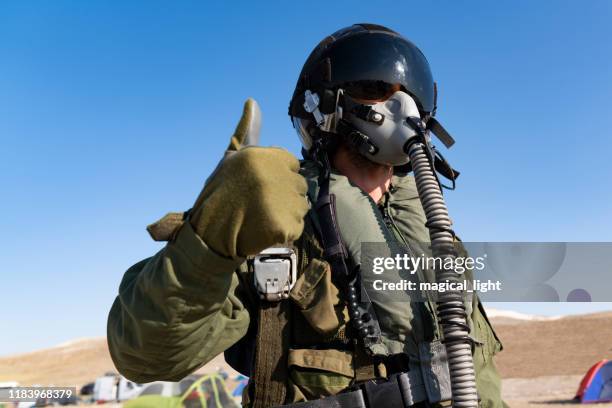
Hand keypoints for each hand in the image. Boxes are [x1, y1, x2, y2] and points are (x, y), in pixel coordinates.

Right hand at [189, 99, 308, 258]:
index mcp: (262, 156)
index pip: (292, 164)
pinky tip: (265, 231)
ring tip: (262, 217)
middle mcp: (274, 174)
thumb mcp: (231, 158)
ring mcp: (281, 201)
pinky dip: (284, 232)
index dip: (278, 177)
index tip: (260, 187)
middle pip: (299, 185)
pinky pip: (297, 227)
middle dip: (284, 196)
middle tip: (260, 205)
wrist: (207, 234)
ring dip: (286, 214)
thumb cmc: (219, 194)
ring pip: (301, 206)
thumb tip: (252, 102)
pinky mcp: (284, 225)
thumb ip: (247, 131)